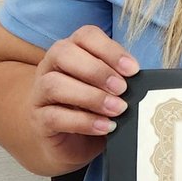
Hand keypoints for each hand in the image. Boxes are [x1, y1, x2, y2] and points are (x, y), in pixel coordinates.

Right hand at [29, 25, 139, 169]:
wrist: (71, 144)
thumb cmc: (95, 109)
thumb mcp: (111, 89)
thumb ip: (122, 79)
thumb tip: (143, 80)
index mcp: (72, 51)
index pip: (85, 35)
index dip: (110, 49)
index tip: (133, 69)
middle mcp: (50, 67)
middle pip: (64, 53)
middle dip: (97, 70)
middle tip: (123, 89)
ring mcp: (39, 94)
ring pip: (54, 84)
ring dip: (91, 96)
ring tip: (117, 109)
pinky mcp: (38, 120)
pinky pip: (54, 117)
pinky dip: (83, 121)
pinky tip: (105, 126)